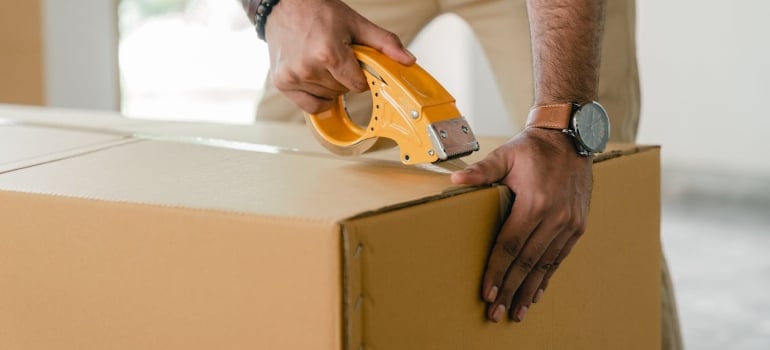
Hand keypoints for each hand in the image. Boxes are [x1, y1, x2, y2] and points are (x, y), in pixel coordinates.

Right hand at [264, 0, 414, 113]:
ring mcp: (293, 77)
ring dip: (330, 85)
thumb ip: (385, 44)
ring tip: (322, 62)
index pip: (358, 85)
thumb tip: (408, 60)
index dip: (361, 76)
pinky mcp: (282, 82)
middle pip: (342, 92)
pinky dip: (316, 97)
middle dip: (345, 78)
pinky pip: (309, 106)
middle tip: (336, 57)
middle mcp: (308, 68)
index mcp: (328, 53)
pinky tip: (315, 79)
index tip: (354, 63)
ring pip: (327, 98)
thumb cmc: (318, 11)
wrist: (284, 5)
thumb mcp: (356, 24)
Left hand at [451, 128, 592, 321]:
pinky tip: (536, 293)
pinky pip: (559, 258)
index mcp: (536, 202)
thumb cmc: (533, 147)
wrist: (570, 137)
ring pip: (545, 265)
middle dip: (510, 289)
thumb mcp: (506, 155)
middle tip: (496, 312)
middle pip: (527, 262)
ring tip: (516, 311)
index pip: (511, 245)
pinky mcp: (577, 225)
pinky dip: (547, 277)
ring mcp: (569, 223)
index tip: (486, 292)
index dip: (497, 271)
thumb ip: (482, 171)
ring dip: (529, 290)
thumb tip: (456, 181)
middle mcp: (555, 217)